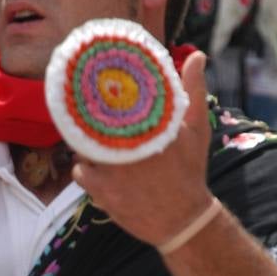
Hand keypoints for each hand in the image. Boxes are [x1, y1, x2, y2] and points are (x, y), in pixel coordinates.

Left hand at [71, 51, 214, 247]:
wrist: (183, 219)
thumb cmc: (190, 171)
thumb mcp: (197, 129)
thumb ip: (194, 90)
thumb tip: (196, 56)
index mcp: (146, 126)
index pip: (108, 102)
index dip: (95, 95)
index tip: (91, 89)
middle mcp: (125, 146)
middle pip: (89, 124)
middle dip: (87, 120)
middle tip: (89, 116)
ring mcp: (110, 169)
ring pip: (81, 148)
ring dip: (86, 147)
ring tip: (96, 145)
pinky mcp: (101, 191)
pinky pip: (80, 172)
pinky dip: (86, 170)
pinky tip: (98, 169)